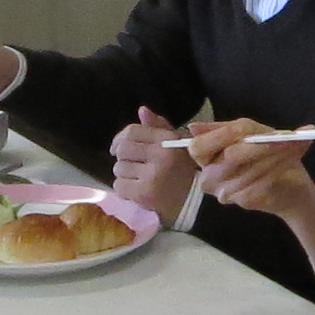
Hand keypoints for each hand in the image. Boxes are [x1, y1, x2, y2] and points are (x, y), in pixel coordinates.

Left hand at [111, 109, 203, 224]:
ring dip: (124, 175)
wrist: (197, 203)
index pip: (132, 131)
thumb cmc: (187, 171)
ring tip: (138, 179)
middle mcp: (160, 155)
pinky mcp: (144, 194)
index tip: (118, 147)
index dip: (120, 138)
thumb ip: (159, 127)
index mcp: (167, 140)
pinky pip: (119, 186)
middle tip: (132, 166)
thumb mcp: (178, 144)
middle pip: (122, 149)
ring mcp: (152, 175)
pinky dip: (124, 190)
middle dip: (123, 158)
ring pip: (119, 169)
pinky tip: (137, 191)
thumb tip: (142, 110)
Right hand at [189, 118, 314, 220]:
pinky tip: (292, 158)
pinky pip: (263, 181)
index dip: (222, 136)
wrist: (288, 185)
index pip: (199, 147)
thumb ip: (227, 128)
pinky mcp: (245, 200)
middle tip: (282, 137)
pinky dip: (280, 167)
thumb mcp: (248, 133)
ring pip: (250, 168)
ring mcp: (227, 192)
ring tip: (293, 143)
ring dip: (275, 154)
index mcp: (205, 157)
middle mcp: (210, 178)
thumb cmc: (265, 155)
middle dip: (258, 145)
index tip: (246, 129)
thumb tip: (193, 127)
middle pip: (230, 157)